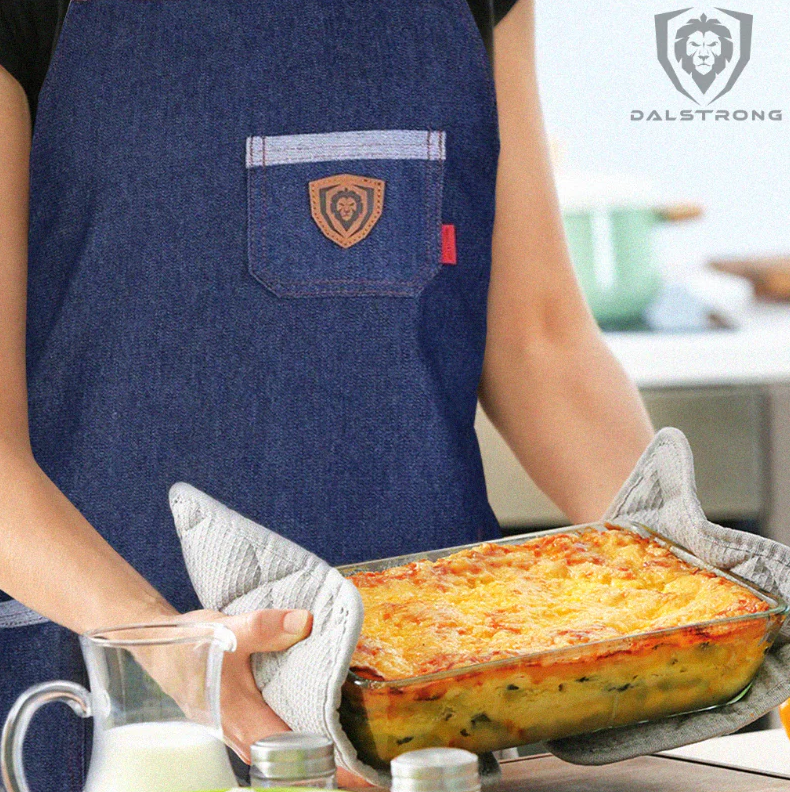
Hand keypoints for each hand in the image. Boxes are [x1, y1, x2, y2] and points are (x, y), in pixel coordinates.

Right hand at [150, 608, 371, 786]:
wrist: (155, 645)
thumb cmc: (188, 641)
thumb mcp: (227, 628)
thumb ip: (265, 627)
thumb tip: (306, 623)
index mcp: (240, 718)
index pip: (292, 753)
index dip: (327, 767)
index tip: (360, 778)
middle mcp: (238, 733)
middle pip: (289, 766)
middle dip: (326, 772)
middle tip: (367, 775)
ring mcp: (235, 730)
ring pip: (279, 757)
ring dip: (310, 760)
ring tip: (349, 759)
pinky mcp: (235, 721)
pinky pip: (270, 742)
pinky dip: (294, 744)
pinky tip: (313, 731)